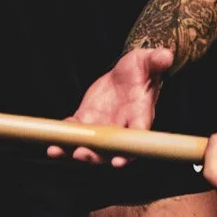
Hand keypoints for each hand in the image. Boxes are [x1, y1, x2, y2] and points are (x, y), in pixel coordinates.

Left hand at [47, 47, 173, 164]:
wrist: (127, 75)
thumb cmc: (141, 70)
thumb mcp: (148, 61)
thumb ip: (157, 60)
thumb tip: (165, 56)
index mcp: (140, 116)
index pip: (137, 138)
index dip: (129, 152)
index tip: (119, 161)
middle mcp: (122, 128)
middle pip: (109, 150)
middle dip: (95, 155)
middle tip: (81, 154)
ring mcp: (103, 127)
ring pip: (88, 145)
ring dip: (72, 151)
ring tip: (55, 151)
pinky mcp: (87, 121)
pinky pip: (74, 132)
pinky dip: (63, 137)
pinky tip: (50, 141)